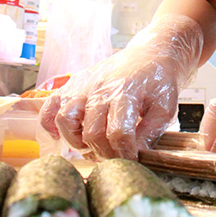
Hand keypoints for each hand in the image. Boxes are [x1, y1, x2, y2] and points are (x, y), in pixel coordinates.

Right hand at [39, 15, 202, 158]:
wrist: (148, 55)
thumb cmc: (157, 82)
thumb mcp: (165, 108)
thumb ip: (151, 133)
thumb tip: (135, 156)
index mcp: (126, 92)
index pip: (119, 133)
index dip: (125, 154)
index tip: (131, 161)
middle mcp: (100, 88)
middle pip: (92, 132)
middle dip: (105, 153)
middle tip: (115, 156)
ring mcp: (83, 85)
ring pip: (65, 120)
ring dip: (77, 141)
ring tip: (92, 145)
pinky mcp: (72, 84)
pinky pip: (50, 107)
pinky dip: (49, 125)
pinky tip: (61, 136)